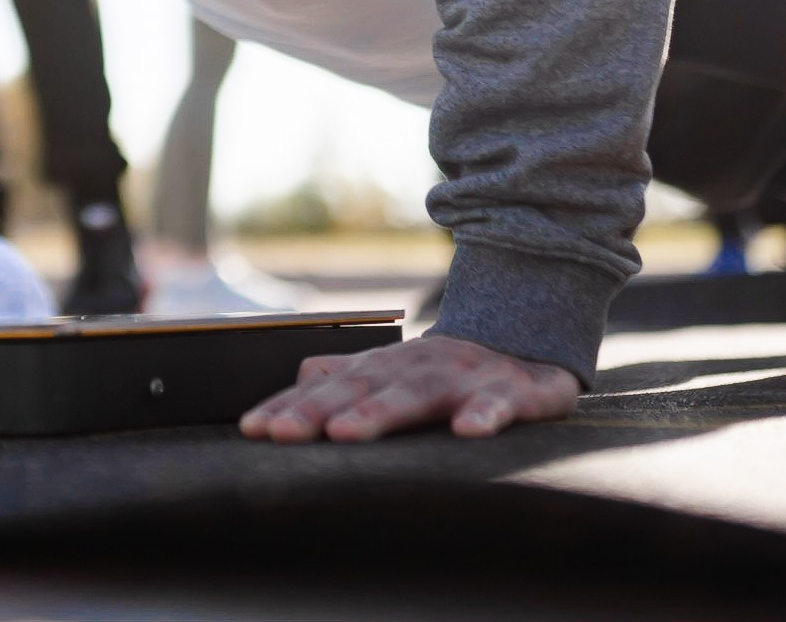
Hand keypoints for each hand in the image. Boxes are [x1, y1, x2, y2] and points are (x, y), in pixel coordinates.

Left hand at [239, 333, 579, 442]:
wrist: (531, 351)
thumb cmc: (451, 373)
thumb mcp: (397, 373)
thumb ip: (349, 376)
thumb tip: (297, 378)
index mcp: (386, 367)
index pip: (328, 387)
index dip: (290, 406)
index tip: (254, 429)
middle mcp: (417, 368)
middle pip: (363, 387)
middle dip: (319, 410)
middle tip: (283, 433)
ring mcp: (465, 377)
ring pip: (419, 393)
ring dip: (381, 412)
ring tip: (346, 434)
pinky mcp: (515, 391)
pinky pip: (501, 404)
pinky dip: (485, 415)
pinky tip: (470, 433)